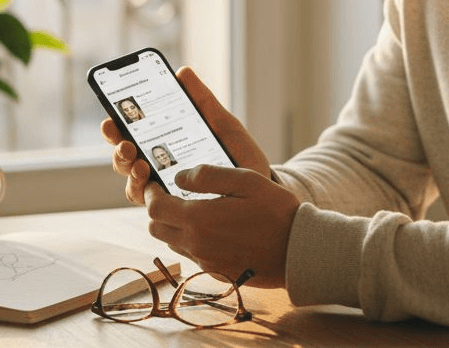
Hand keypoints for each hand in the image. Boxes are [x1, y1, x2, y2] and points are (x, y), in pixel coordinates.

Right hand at [101, 66, 271, 204]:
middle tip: (126, 144)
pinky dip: (146, 195)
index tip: (111, 117)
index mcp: (165, 143)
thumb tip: (182, 72)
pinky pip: (150, 205)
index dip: (116, 124)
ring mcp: (164, 189)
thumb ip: (202, 101)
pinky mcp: (175, 208)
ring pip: (132, 183)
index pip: (132, 132)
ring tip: (140, 164)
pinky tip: (153, 187)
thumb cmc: (238, 155)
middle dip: (118, 149)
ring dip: (129, 172)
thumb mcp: (222, 124)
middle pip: (125, 158)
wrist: (261, 190)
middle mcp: (158, 167)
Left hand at [144, 166, 299, 288]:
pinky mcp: (216, 272)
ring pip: (172, 242)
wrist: (298, 252)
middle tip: (169, 195)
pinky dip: (191, 240)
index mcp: (198, 219)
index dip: (150, 193)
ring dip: (173, 226)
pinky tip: (212, 228)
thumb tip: (178, 177)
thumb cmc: (276, 211)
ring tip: (192, 210)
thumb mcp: (245, 180)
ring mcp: (205, 261)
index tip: (154, 183)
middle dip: (157, 210)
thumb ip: (207, 176)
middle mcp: (196, 244)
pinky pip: (191, 254)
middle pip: (156, 228)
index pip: (155, 208)